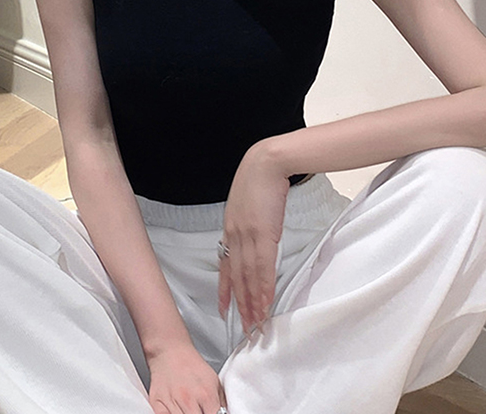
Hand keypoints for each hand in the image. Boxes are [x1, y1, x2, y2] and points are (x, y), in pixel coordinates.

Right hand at [147, 343, 226, 413]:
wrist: (169, 350)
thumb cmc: (191, 365)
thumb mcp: (214, 381)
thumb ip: (221, 403)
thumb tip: (226, 413)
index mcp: (206, 395)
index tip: (208, 411)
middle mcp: (188, 400)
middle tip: (198, 408)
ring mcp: (171, 402)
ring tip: (187, 407)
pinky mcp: (157, 403)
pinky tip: (175, 409)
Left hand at [218, 140, 290, 334]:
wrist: (267, 163)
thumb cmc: (259, 179)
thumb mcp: (249, 204)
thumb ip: (249, 223)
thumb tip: (257, 236)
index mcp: (230, 227)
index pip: (225, 264)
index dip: (224, 288)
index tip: (223, 307)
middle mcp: (234, 234)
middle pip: (235, 276)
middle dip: (239, 304)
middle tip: (244, 327)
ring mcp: (247, 235)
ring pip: (248, 276)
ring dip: (252, 302)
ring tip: (256, 323)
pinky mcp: (263, 234)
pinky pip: (262, 267)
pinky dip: (264, 287)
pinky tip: (265, 303)